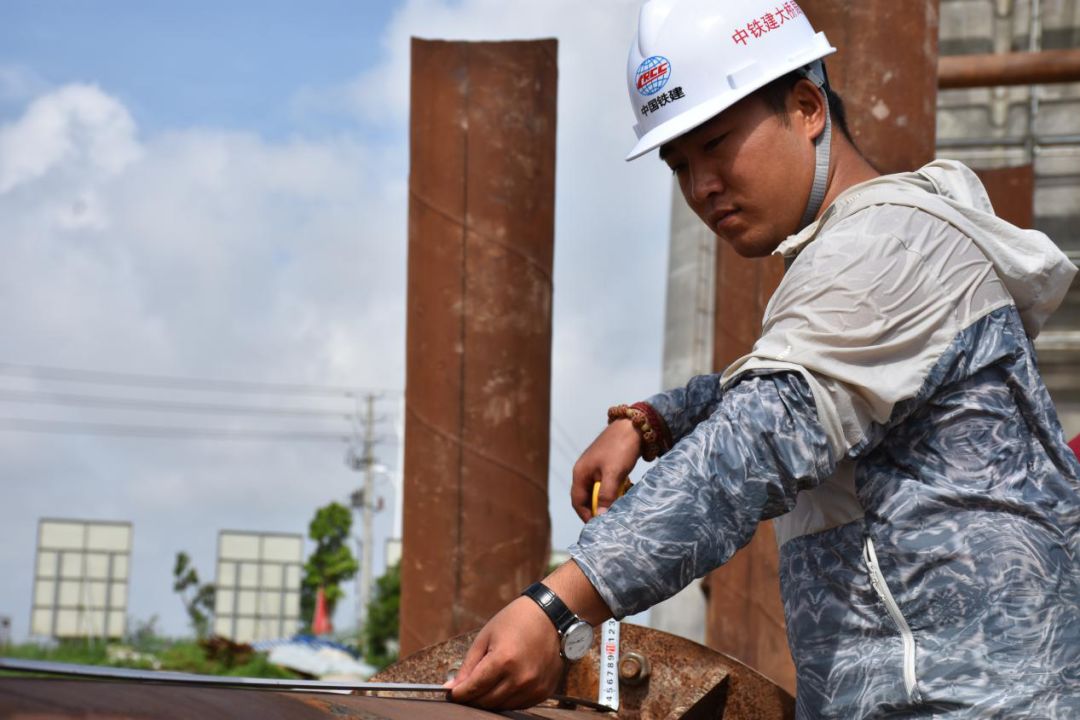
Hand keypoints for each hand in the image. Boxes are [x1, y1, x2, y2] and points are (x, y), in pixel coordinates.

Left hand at [445, 596, 563, 709]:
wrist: (551, 616)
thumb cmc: (515, 621)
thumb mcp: (485, 637)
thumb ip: (468, 666)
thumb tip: (451, 688)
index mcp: (503, 660)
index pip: (474, 688)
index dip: (458, 694)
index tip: (451, 693)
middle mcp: (520, 678)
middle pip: (486, 702)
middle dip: (472, 697)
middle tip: (467, 689)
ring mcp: (534, 687)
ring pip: (502, 707)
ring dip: (490, 699)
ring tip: (487, 684)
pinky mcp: (544, 692)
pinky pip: (519, 705)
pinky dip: (508, 699)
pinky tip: (505, 684)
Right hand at [571, 419, 640, 521]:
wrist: (635, 425)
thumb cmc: (621, 447)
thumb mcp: (614, 473)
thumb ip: (606, 495)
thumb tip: (601, 517)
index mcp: (580, 472)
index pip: (577, 501)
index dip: (586, 515)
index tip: (599, 526)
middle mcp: (585, 470)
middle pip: (587, 497)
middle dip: (599, 508)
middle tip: (612, 517)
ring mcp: (596, 467)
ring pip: (599, 490)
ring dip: (609, 499)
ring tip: (621, 504)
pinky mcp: (607, 464)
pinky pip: (608, 483)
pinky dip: (616, 490)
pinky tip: (627, 490)